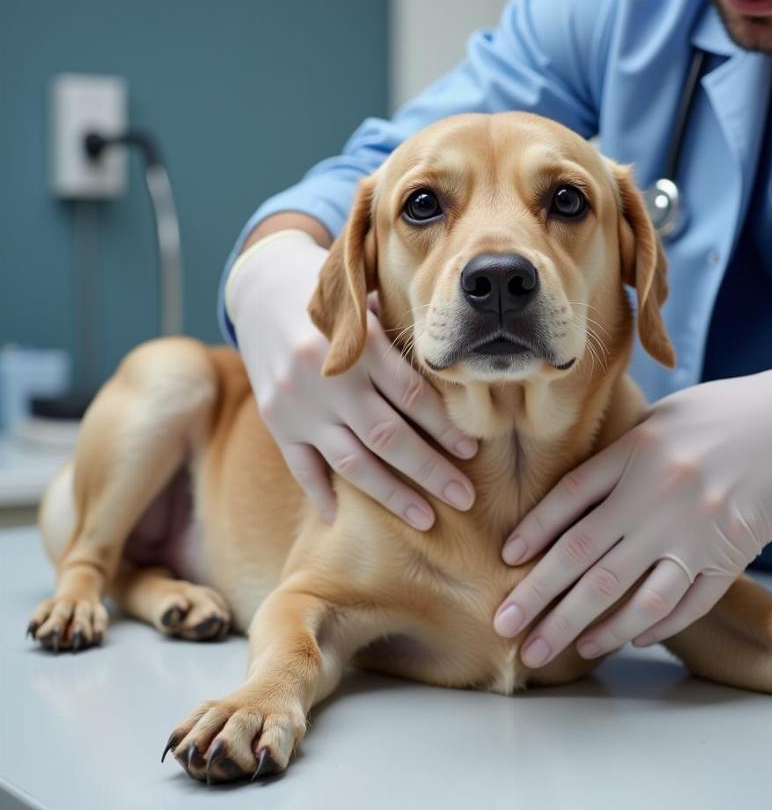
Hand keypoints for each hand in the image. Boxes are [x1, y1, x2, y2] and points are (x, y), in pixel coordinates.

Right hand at [225, 229, 478, 528]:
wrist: (261, 288)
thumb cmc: (334, 295)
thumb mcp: (369, 302)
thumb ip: (401, 342)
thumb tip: (458, 386)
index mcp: (357, 343)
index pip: (411, 396)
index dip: (445, 426)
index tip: (472, 451)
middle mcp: (326, 378)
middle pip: (387, 436)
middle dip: (431, 472)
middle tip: (465, 498)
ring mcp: (296, 404)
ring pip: (351, 461)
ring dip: (392, 495)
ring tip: (425, 520)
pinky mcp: (275, 421)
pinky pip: (301, 467)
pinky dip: (322, 495)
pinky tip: (345, 520)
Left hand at [493, 360, 771, 664]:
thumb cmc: (719, 415)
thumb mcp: (659, 420)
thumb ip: (615, 458)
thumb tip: (564, 504)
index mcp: (636, 452)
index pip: (569, 498)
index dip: (533, 531)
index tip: (505, 561)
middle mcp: (659, 495)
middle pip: (586, 557)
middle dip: (539, 598)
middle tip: (504, 627)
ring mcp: (695, 532)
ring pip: (630, 593)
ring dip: (585, 628)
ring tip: (550, 650)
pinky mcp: (728, 557)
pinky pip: (683, 604)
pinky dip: (649, 627)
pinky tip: (619, 641)